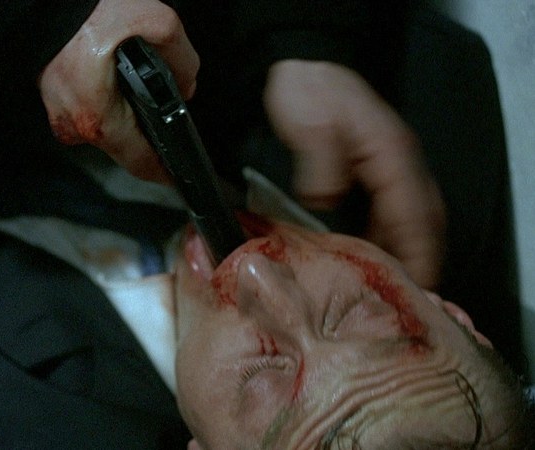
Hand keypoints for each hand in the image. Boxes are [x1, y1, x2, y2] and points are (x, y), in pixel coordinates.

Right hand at [38, 0, 199, 182]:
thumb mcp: (155, 20)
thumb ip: (182, 59)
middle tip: (164, 100)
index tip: (182, 176)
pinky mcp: (51, 96)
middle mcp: (74, 125)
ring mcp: (58, 112)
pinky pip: (87, 106)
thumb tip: (186, 83)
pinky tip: (112, 71)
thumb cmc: (85, 8)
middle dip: (148, 126)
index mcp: (98, 118)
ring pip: (106, 124)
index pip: (141, 163)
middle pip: (126, 143)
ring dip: (125, 109)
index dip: (166, 172)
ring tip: (134, 78)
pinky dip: (104, 95)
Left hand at [263, 60, 444, 287]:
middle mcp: (399, 163)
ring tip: (395, 287)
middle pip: (423, 220)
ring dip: (407, 250)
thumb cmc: (309, 93)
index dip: (419, 252)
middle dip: (422, 259)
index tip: (419, 287)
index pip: (414, 214)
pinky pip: (392, 209)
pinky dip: (390, 236)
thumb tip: (325, 203)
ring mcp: (388, 165)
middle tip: (411, 298)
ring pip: (411, 217)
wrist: (301, 65)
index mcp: (391, 155)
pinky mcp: (373, 168)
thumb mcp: (311, 126)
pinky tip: (374, 255)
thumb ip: (321, 168)